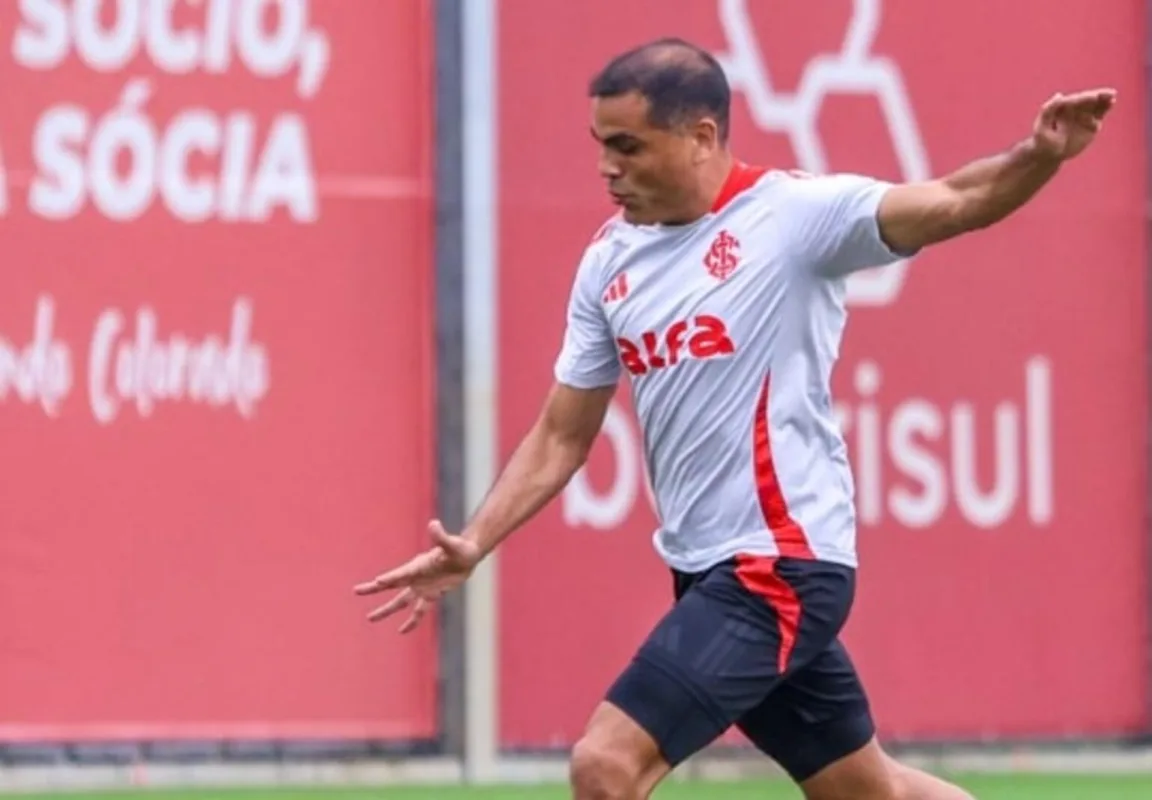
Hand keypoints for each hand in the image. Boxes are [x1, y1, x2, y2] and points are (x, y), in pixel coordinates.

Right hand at [354, 520, 482, 632]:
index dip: (390, 578)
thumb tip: (434, 524)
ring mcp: (422, 586)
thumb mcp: (452, 544)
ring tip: (370, 618)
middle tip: (356, 591)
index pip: (401, 573)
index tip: (377, 582)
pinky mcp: (431, 594)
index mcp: (419, 565)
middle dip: (374, 589)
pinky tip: (402, 630)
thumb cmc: (460, 547)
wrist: (468, 555)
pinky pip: (419, 610)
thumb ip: (441, 536)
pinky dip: (412, 621)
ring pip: (400, 601)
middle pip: (391, 585)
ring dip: (386, 610)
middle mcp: (416, 577)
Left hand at [1031, 88, 1115, 161]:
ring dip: (1104, 99)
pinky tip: (1111, 103)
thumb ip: (1048, 111)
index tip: (1094, 97)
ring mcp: (1083, 115)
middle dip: (1098, 96)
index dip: (1085, 98)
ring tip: (1112, 96)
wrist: (1050, 154)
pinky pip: (1100, 114)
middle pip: (1087, 100)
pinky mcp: (1091, 124)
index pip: (1075, 100)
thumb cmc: (1042, 141)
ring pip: (1095, 105)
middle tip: (1109, 93)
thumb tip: (1059, 95)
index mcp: (1062, 107)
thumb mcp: (1041, 127)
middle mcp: (1074, 109)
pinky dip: (1105, 108)